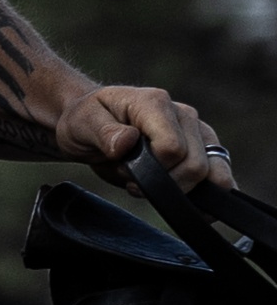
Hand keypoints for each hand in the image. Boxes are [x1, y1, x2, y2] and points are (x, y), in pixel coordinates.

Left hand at [55, 84, 235, 193]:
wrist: (93, 124)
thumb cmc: (87, 121)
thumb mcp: (82, 124)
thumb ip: (103, 132)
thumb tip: (126, 142)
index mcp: (155, 102)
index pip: (173, 148)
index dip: (151, 171)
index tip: (126, 170)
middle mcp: (184, 114)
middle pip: (196, 166)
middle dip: (164, 185)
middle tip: (134, 181)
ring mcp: (198, 132)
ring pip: (217, 175)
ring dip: (184, 191)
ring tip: (154, 186)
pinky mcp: (206, 149)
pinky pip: (223, 179)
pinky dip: (208, 198)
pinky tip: (182, 201)